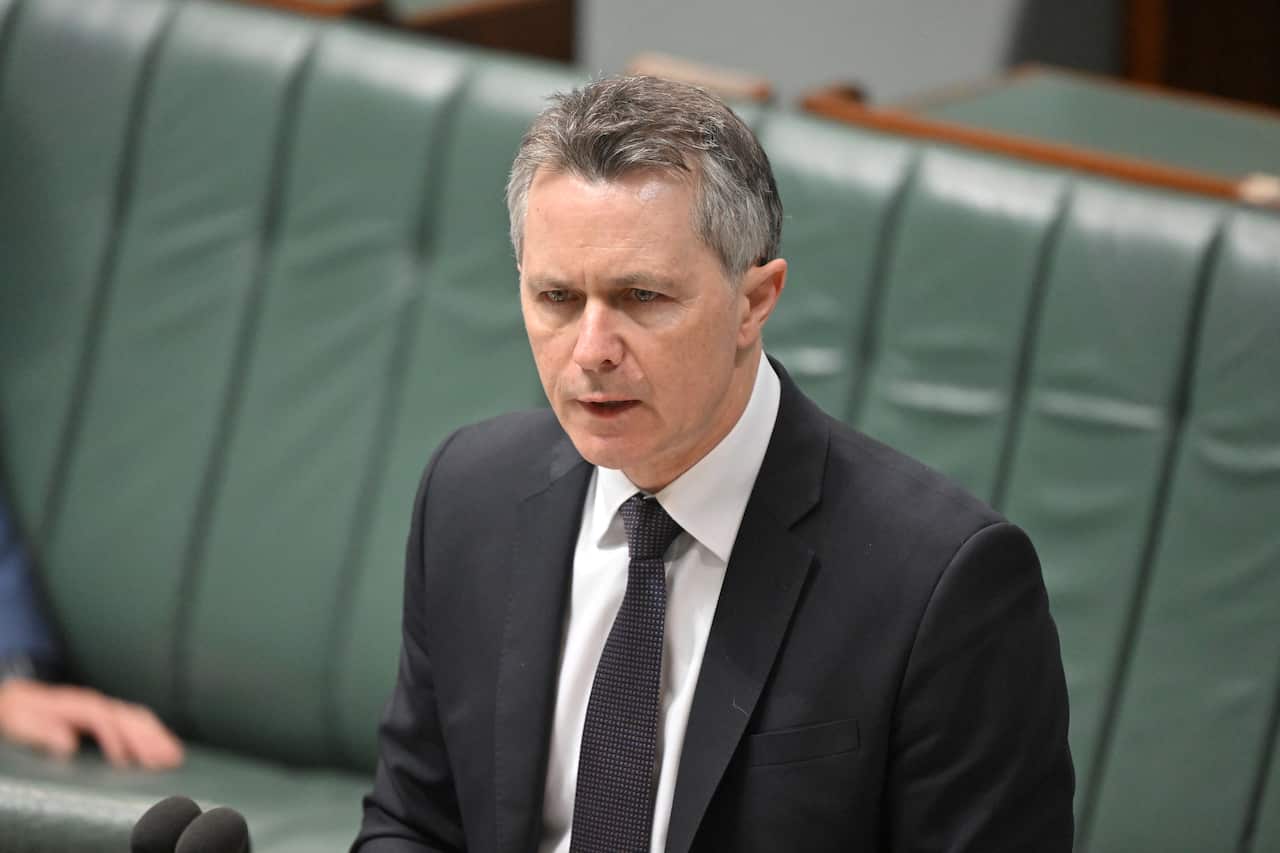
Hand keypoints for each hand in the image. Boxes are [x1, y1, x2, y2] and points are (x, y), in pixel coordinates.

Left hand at [0, 678, 183, 768]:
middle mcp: (97, 703)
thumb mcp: (22, 722)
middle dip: (151, 739)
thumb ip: (44, 731)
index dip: (116, 740)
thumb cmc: (20, 714)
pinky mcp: (108, 712)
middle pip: (130, 718)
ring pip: (138, 717)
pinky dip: (153, 731)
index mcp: (78, 706)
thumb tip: (69, 745)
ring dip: (158, 735)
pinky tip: (162, 743)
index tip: (125, 763)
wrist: (19, 697)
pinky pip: (136, 719)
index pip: (105, 721)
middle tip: (169, 760)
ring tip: (175, 755)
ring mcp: (105, 706)